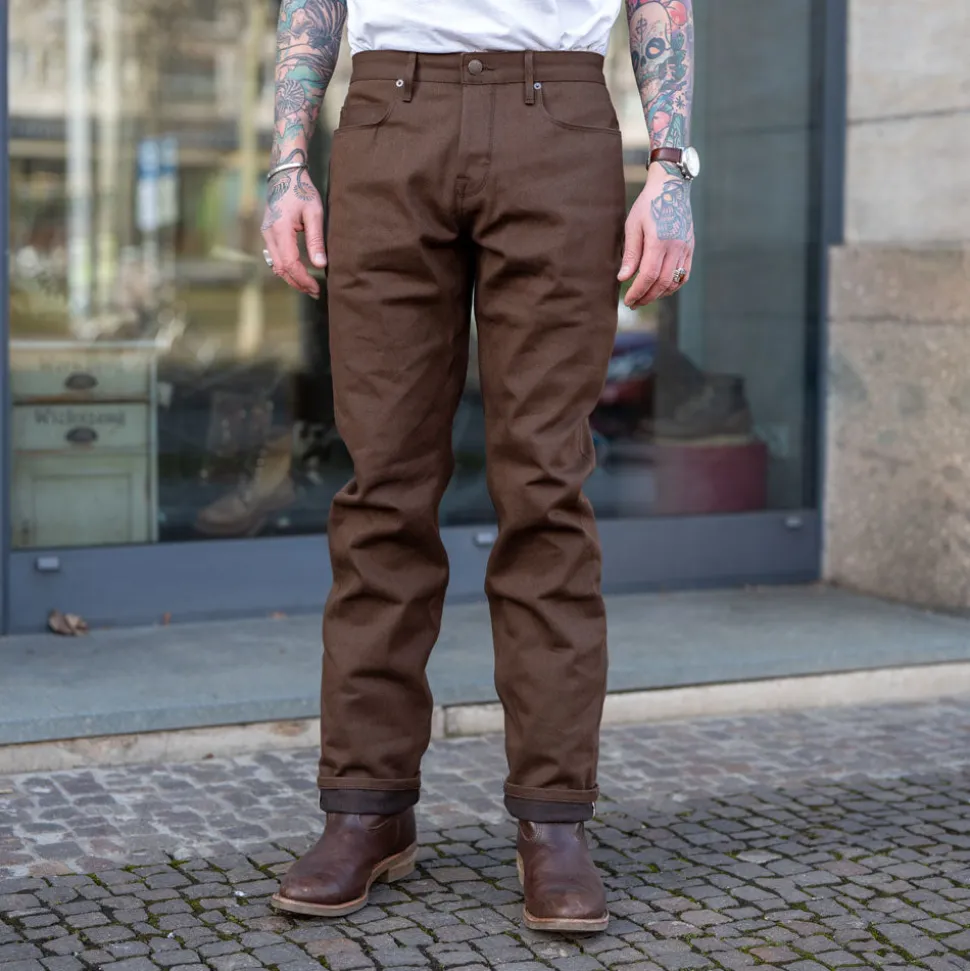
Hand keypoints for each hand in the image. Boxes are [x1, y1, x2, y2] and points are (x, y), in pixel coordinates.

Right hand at [261, 165, 325, 298]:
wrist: (285, 174)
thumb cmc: (302, 190)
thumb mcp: (314, 213)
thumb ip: (316, 240)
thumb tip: (320, 265)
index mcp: (280, 229)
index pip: (290, 263)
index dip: (303, 279)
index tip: (316, 288)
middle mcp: (269, 234)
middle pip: (281, 268)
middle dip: (297, 283)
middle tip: (314, 292)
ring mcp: (266, 234)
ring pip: (275, 265)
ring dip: (291, 278)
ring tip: (308, 286)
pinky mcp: (268, 233)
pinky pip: (274, 257)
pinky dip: (286, 268)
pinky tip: (298, 273)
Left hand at [618, 163, 694, 308]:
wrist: (671, 188)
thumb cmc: (648, 205)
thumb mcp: (633, 226)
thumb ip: (630, 253)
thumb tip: (623, 278)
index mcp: (659, 241)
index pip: (648, 275)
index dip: (637, 291)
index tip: (627, 300)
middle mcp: (676, 247)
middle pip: (662, 282)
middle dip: (647, 297)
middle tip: (633, 304)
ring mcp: (686, 248)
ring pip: (674, 281)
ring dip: (659, 294)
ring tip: (645, 298)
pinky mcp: (690, 248)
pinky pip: (684, 274)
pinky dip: (673, 285)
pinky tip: (661, 289)